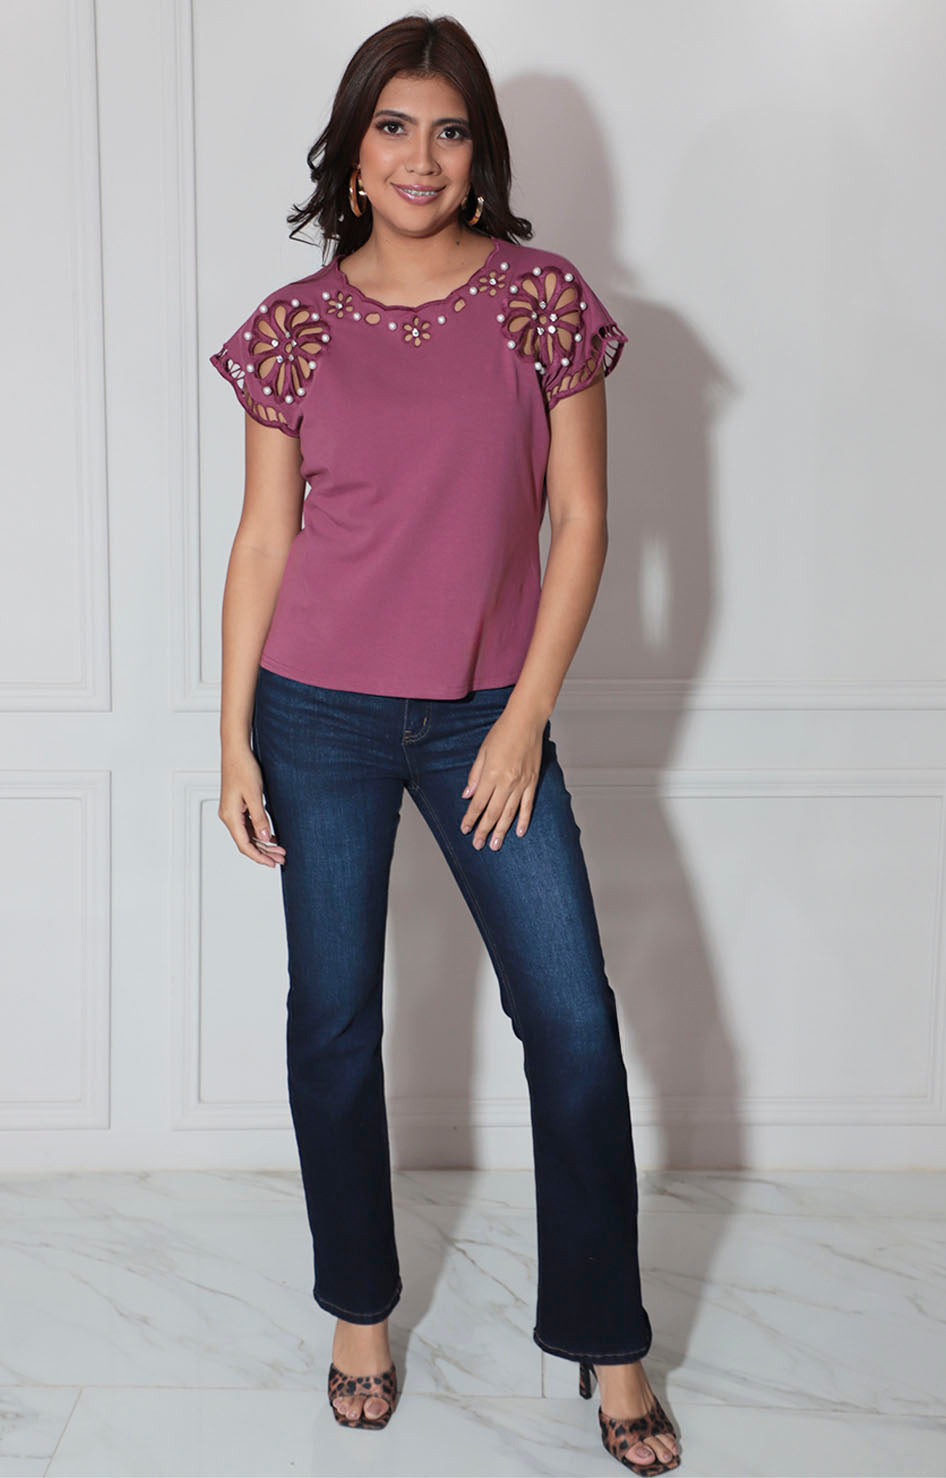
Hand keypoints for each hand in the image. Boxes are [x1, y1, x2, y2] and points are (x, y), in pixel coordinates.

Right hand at [218, 743, 285, 866]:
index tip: (273, 864)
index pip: (244, 845)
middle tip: (281, 858)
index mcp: (230, 816)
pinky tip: (271, 836)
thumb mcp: (255, 795)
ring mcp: (232, 811)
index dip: (259, 857)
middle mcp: (229, 816)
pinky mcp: (238, 806)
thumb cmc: (243, 769)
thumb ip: (260, 819)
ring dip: (263, 843)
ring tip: (280, 849)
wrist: (236, 751)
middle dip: (264, 852)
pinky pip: (248, 825)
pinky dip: (260, 832)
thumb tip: (263, 839)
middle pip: (247, 842)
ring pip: (248, 834)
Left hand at [459, 705, 544, 849]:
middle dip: (484, 830)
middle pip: (493, 812)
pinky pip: (527, 805)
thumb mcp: (482, 752)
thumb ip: (474, 775)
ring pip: (509, 813)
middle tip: (478, 844)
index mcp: (491, 774)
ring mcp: (522, 783)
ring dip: (501, 830)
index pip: (478, 803)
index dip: (470, 818)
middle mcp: (507, 781)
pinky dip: (523, 820)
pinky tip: (518, 831)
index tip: (465, 829)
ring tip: (495, 845)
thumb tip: (467, 795)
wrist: (526, 721)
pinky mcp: (533, 781)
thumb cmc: (503, 732)